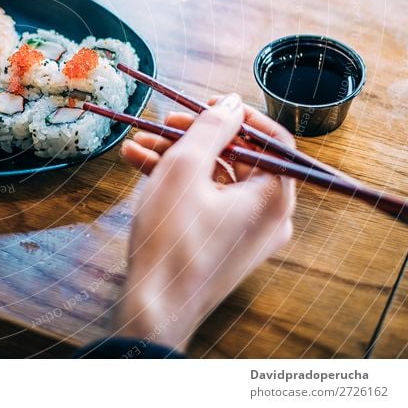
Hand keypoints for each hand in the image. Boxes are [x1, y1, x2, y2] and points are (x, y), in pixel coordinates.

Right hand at [116, 94, 295, 352]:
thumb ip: (210, 128)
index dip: (238, 116)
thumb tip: (234, 103)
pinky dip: (176, 184)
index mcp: (274, 196)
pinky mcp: (222, 244)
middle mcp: (269, 216)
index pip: (272, 139)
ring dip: (176, 158)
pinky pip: (205, 202)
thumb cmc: (172, 237)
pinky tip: (138, 165)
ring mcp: (245, 233)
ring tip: (136, 144)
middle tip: (162, 124)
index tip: (205, 104)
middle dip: (194, 137)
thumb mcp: (185, 169)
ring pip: (214, 179)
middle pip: (237, 158)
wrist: (153, 308)